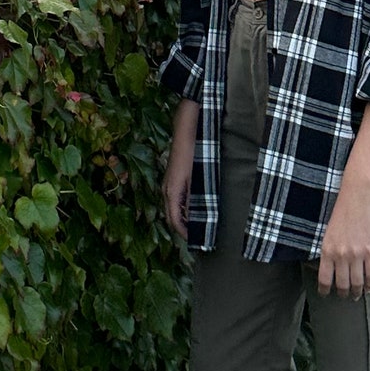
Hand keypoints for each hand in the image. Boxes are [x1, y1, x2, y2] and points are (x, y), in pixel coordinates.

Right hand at [164, 99, 199, 238]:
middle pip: (173, 217)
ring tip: (201, 227)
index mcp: (172, 191)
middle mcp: (168, 189)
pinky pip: (177, 199)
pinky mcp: (175, 177)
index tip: (199, 244)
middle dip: (185, 229)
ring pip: (174, 208)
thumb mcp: (198, 177)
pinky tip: (197, 208)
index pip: (174, 221)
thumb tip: (195, 219)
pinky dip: (185, 208)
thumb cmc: (195, 149)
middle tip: (202, 239)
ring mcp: (170, 183)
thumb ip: (195, 198)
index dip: (186, 234)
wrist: (188, 126)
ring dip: (185, 219)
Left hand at [317, 183, 369, 296]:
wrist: (358, 197)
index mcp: (326, 250)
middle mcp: (340, 255)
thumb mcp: (329, 233)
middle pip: (341, 283)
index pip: (324, 278)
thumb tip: (331, 268)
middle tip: (345, 297)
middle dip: (343, 293)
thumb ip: (329, 251)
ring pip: (356, 282)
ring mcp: (357, 254)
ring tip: (357, 295)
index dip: (325, 290)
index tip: (326, 294)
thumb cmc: (342, 212)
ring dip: (357, 292)